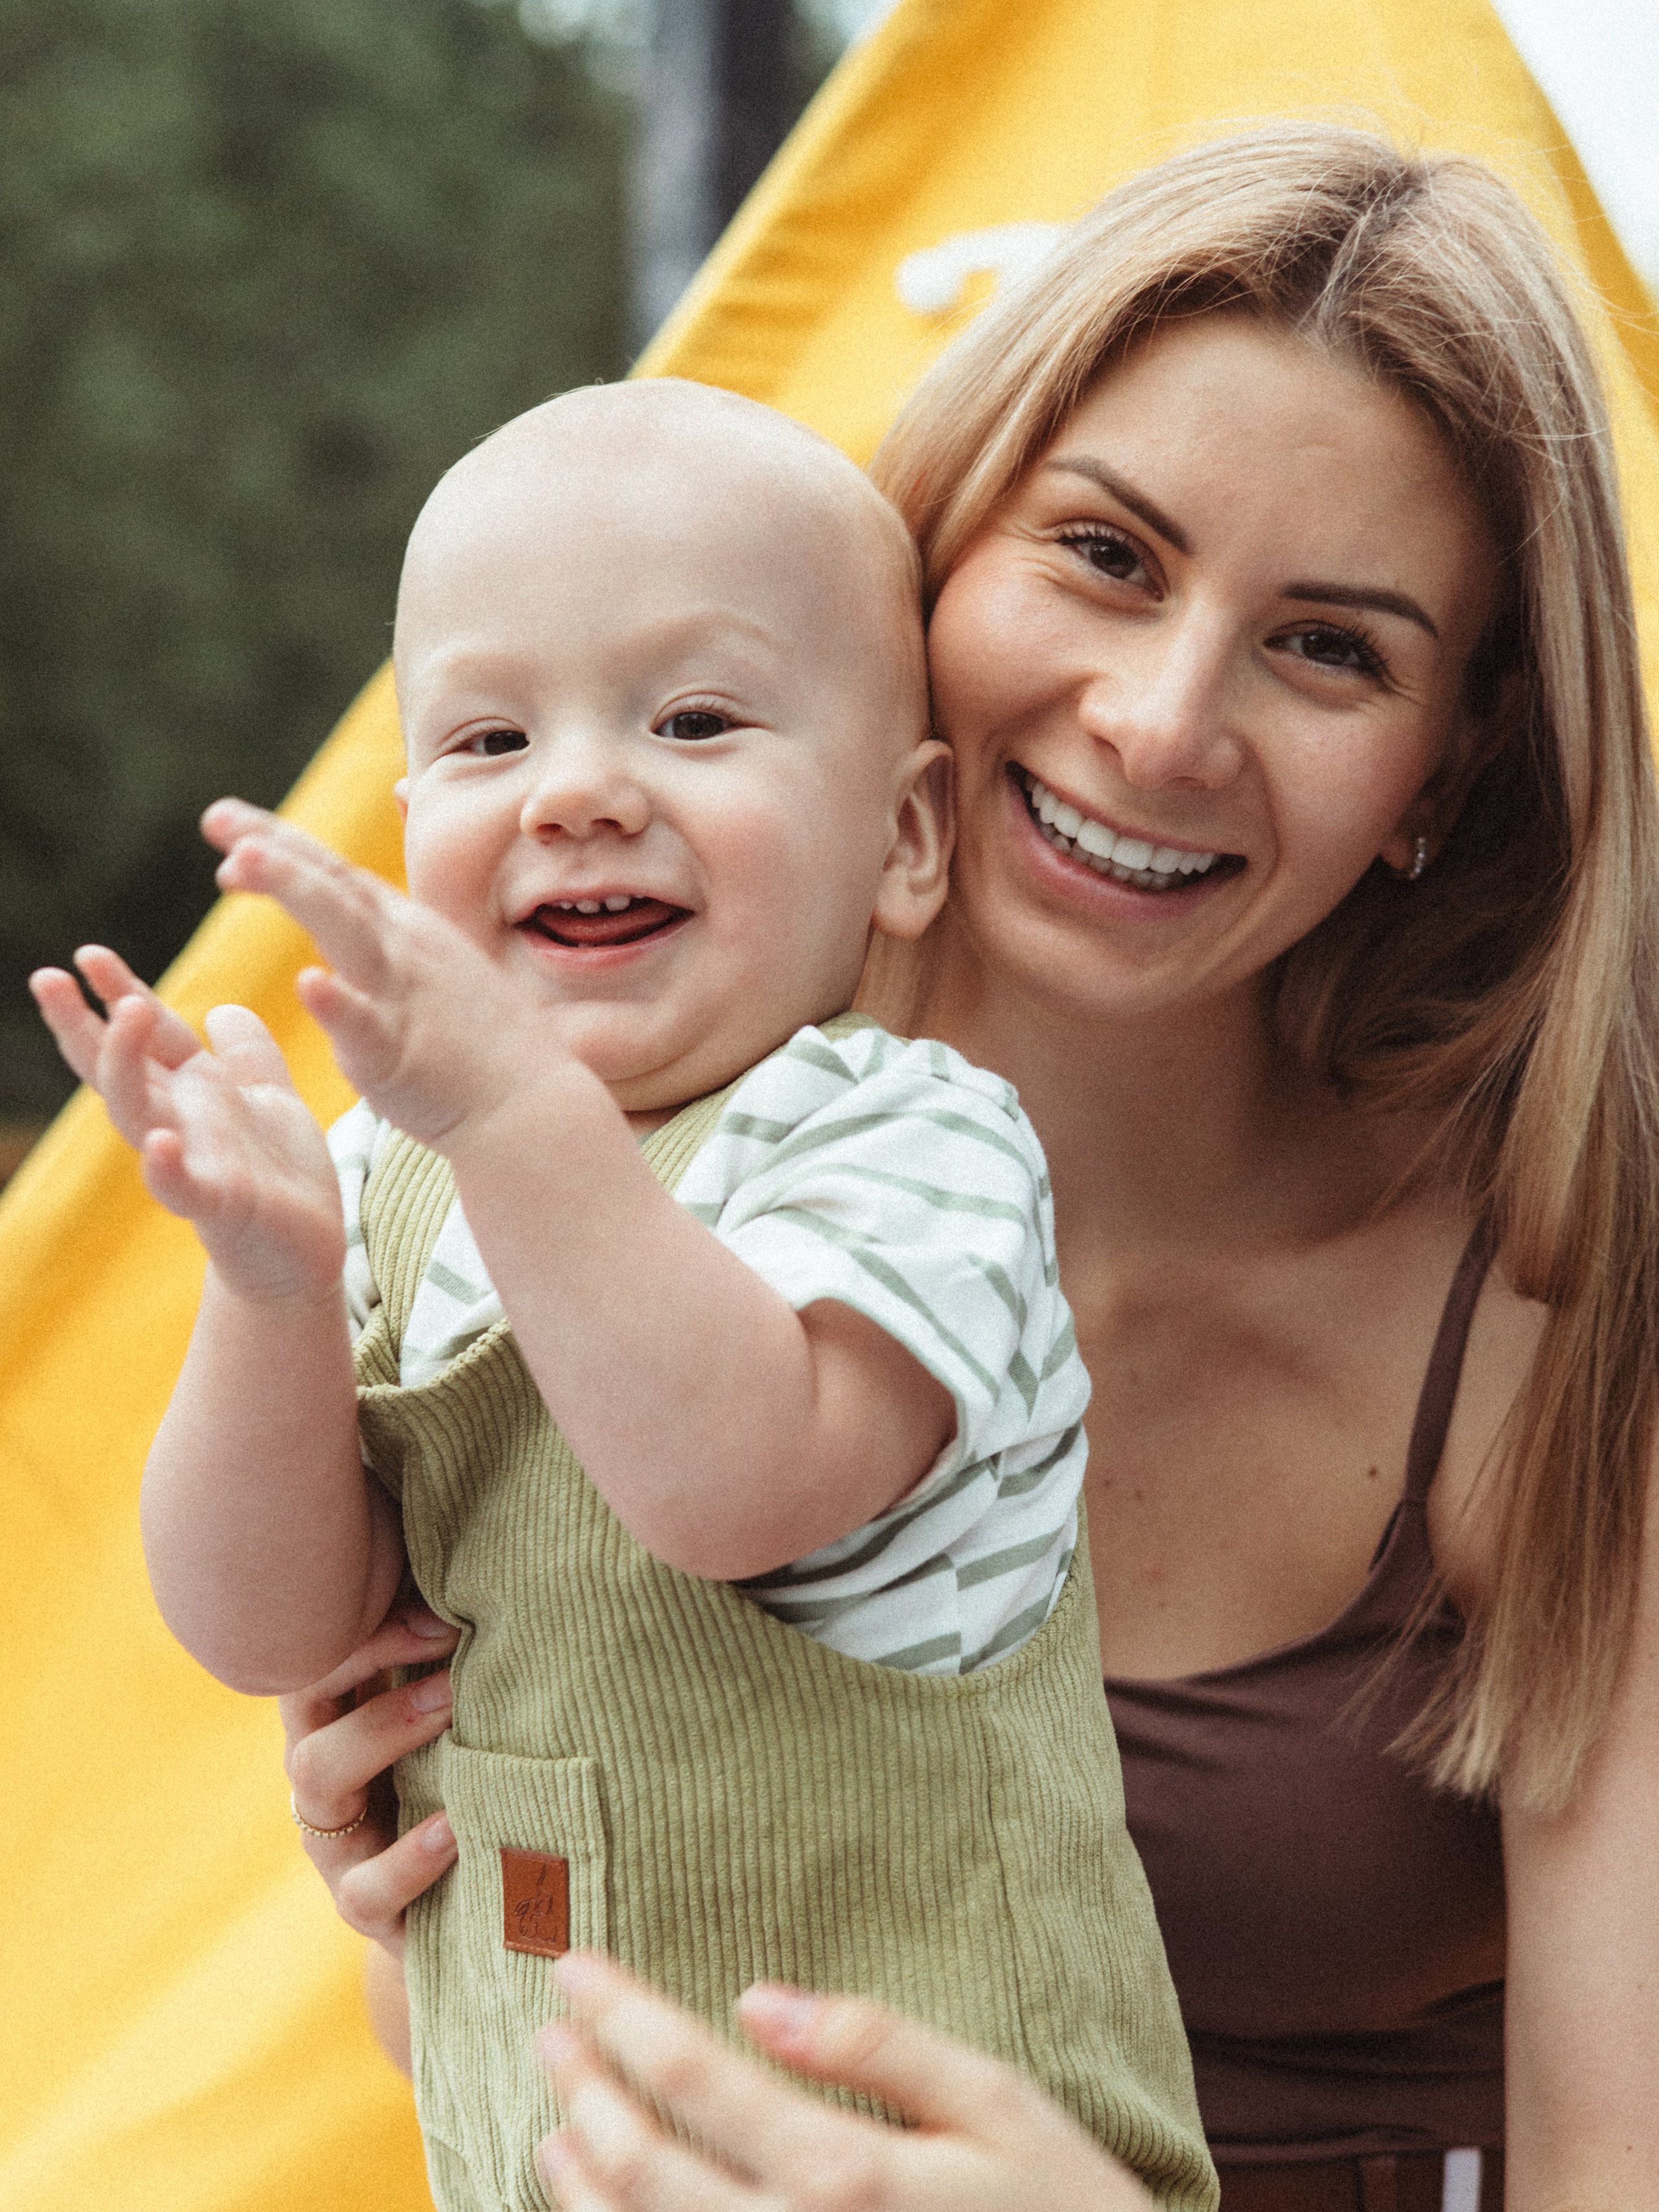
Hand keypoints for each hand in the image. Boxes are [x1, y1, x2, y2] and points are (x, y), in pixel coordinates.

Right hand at [30, 943, 342, 1300]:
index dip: (119, 993)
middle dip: (83, 1026)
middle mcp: (181, 1123)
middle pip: (119, 1068)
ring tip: (124, 1015)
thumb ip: (249, 1056)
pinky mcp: (220, 1205)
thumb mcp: (271, 1099)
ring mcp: (193, 1163)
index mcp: (195, 1094)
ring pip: (138, 1114)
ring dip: (124, 1067)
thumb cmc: (283, 1177)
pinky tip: (159, 1143)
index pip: (148, 1036)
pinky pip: (183, 1187)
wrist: (306, 1253)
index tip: (86, 954)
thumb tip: (223, 1009)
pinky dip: (166, 1168)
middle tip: (49, 978)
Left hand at [203, 797, 541, 1148]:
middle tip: (215, 818)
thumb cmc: (487, 1047)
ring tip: (242, 862)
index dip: (281, 843)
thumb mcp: (442, 968)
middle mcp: (406, 950)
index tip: (226, 823)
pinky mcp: (402, 1055)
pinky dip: (339, 1003)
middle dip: (273, 848)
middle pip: (332, 886)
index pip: (335, 874)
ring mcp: (405, 998)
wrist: (534, 1107)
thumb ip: (396, 934)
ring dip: (295, 891)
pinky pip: (367, 1025)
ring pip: (344, 933)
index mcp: (408, 932)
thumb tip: (359, 901)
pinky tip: (310, 983)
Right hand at [280, 1602, 459, 1955]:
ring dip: (385, 1732)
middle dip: (371, 1660)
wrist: (469, 1896)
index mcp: (335, 1713)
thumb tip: (491, 1552)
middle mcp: (321, 1771)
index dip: (367, 1625)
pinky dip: (408, 1859)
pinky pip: (366, 1891)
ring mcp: (335, 1844)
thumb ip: (448, 1645)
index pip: (319, 1653)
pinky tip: (453, 1828)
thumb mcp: (448, 1706)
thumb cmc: (463, 1770)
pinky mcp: (366, 1909)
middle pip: (310, 1691)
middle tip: (449, 1637)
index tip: (440, 1606)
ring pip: (321, 1781)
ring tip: (451, 1708)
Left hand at [536, 1953, 1153, 2211]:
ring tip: (556, 2128)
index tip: (574, 1968)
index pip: (693, 2076)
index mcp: (845, 2175)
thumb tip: (757, 1999)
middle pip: (642, 2166)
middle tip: (550, 2033)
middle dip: (582, 2090)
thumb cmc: (1062, 2209)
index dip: (620, 2015)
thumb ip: (879, 2045)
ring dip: (580, 2185)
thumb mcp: (998, 2103)